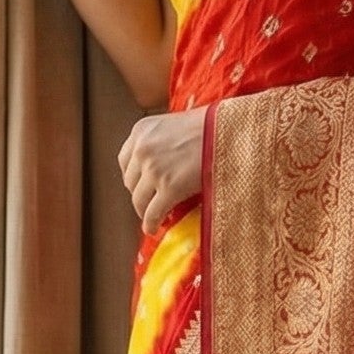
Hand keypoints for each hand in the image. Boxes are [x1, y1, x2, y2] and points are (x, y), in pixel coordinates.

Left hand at [118, 107, 206, 235]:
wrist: (228, 133)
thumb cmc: (209, 126)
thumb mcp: (174, 125)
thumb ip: (159, 142)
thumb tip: (157, 166)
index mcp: (141, 131)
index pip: (125, 160)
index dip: (134, 176)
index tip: (141, 185)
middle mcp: (142, 149)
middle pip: (131, 182)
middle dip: (140, 193)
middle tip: (151, 201)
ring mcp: (154, 169)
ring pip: (139, 200)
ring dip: (145, 210)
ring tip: (154, 216)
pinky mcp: (168, 188)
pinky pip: (153, 213)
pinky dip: (151, 223)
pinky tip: (155, 228)